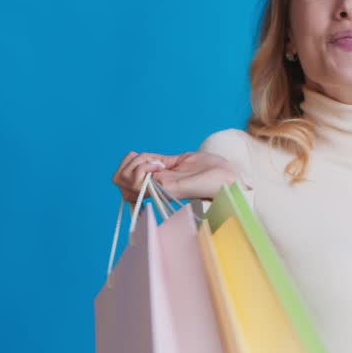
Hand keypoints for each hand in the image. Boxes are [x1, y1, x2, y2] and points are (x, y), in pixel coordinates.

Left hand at [112, 150, 240, 201]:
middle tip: (151, 165)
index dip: (133, 177)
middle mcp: (155, 187)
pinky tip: (157, 160)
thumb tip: (147, 181)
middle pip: (123, 178)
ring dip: (139, 159)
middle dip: (131, 167)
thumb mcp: (188, 188)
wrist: (228, 178)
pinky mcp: (167, 166)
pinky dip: (146, 157)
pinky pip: (146, 160)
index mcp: (158, 195)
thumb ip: (167, 186)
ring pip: (132, 167)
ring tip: (156, 161)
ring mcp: (159, 176)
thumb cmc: (213, 187)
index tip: (151, 172)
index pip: (128, 188)